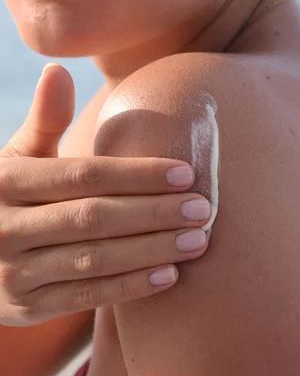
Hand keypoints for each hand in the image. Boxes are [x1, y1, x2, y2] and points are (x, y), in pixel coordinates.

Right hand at [0, 65, 209, 325]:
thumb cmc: (8, 199)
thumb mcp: (16, 160)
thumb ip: (43, 122)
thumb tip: (58, 69)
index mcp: (7, 181)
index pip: (84, 175)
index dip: (137, 174)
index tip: (185, 173)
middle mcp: (4, 227)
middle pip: (95, 218)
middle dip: (155, 213)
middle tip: (204, 209)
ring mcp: (13, 272)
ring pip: (96, 259)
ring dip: (152, 250)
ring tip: (198, 241)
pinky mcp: (26, 307)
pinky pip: (86, 295)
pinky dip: (130, 287)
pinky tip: (169, 275)